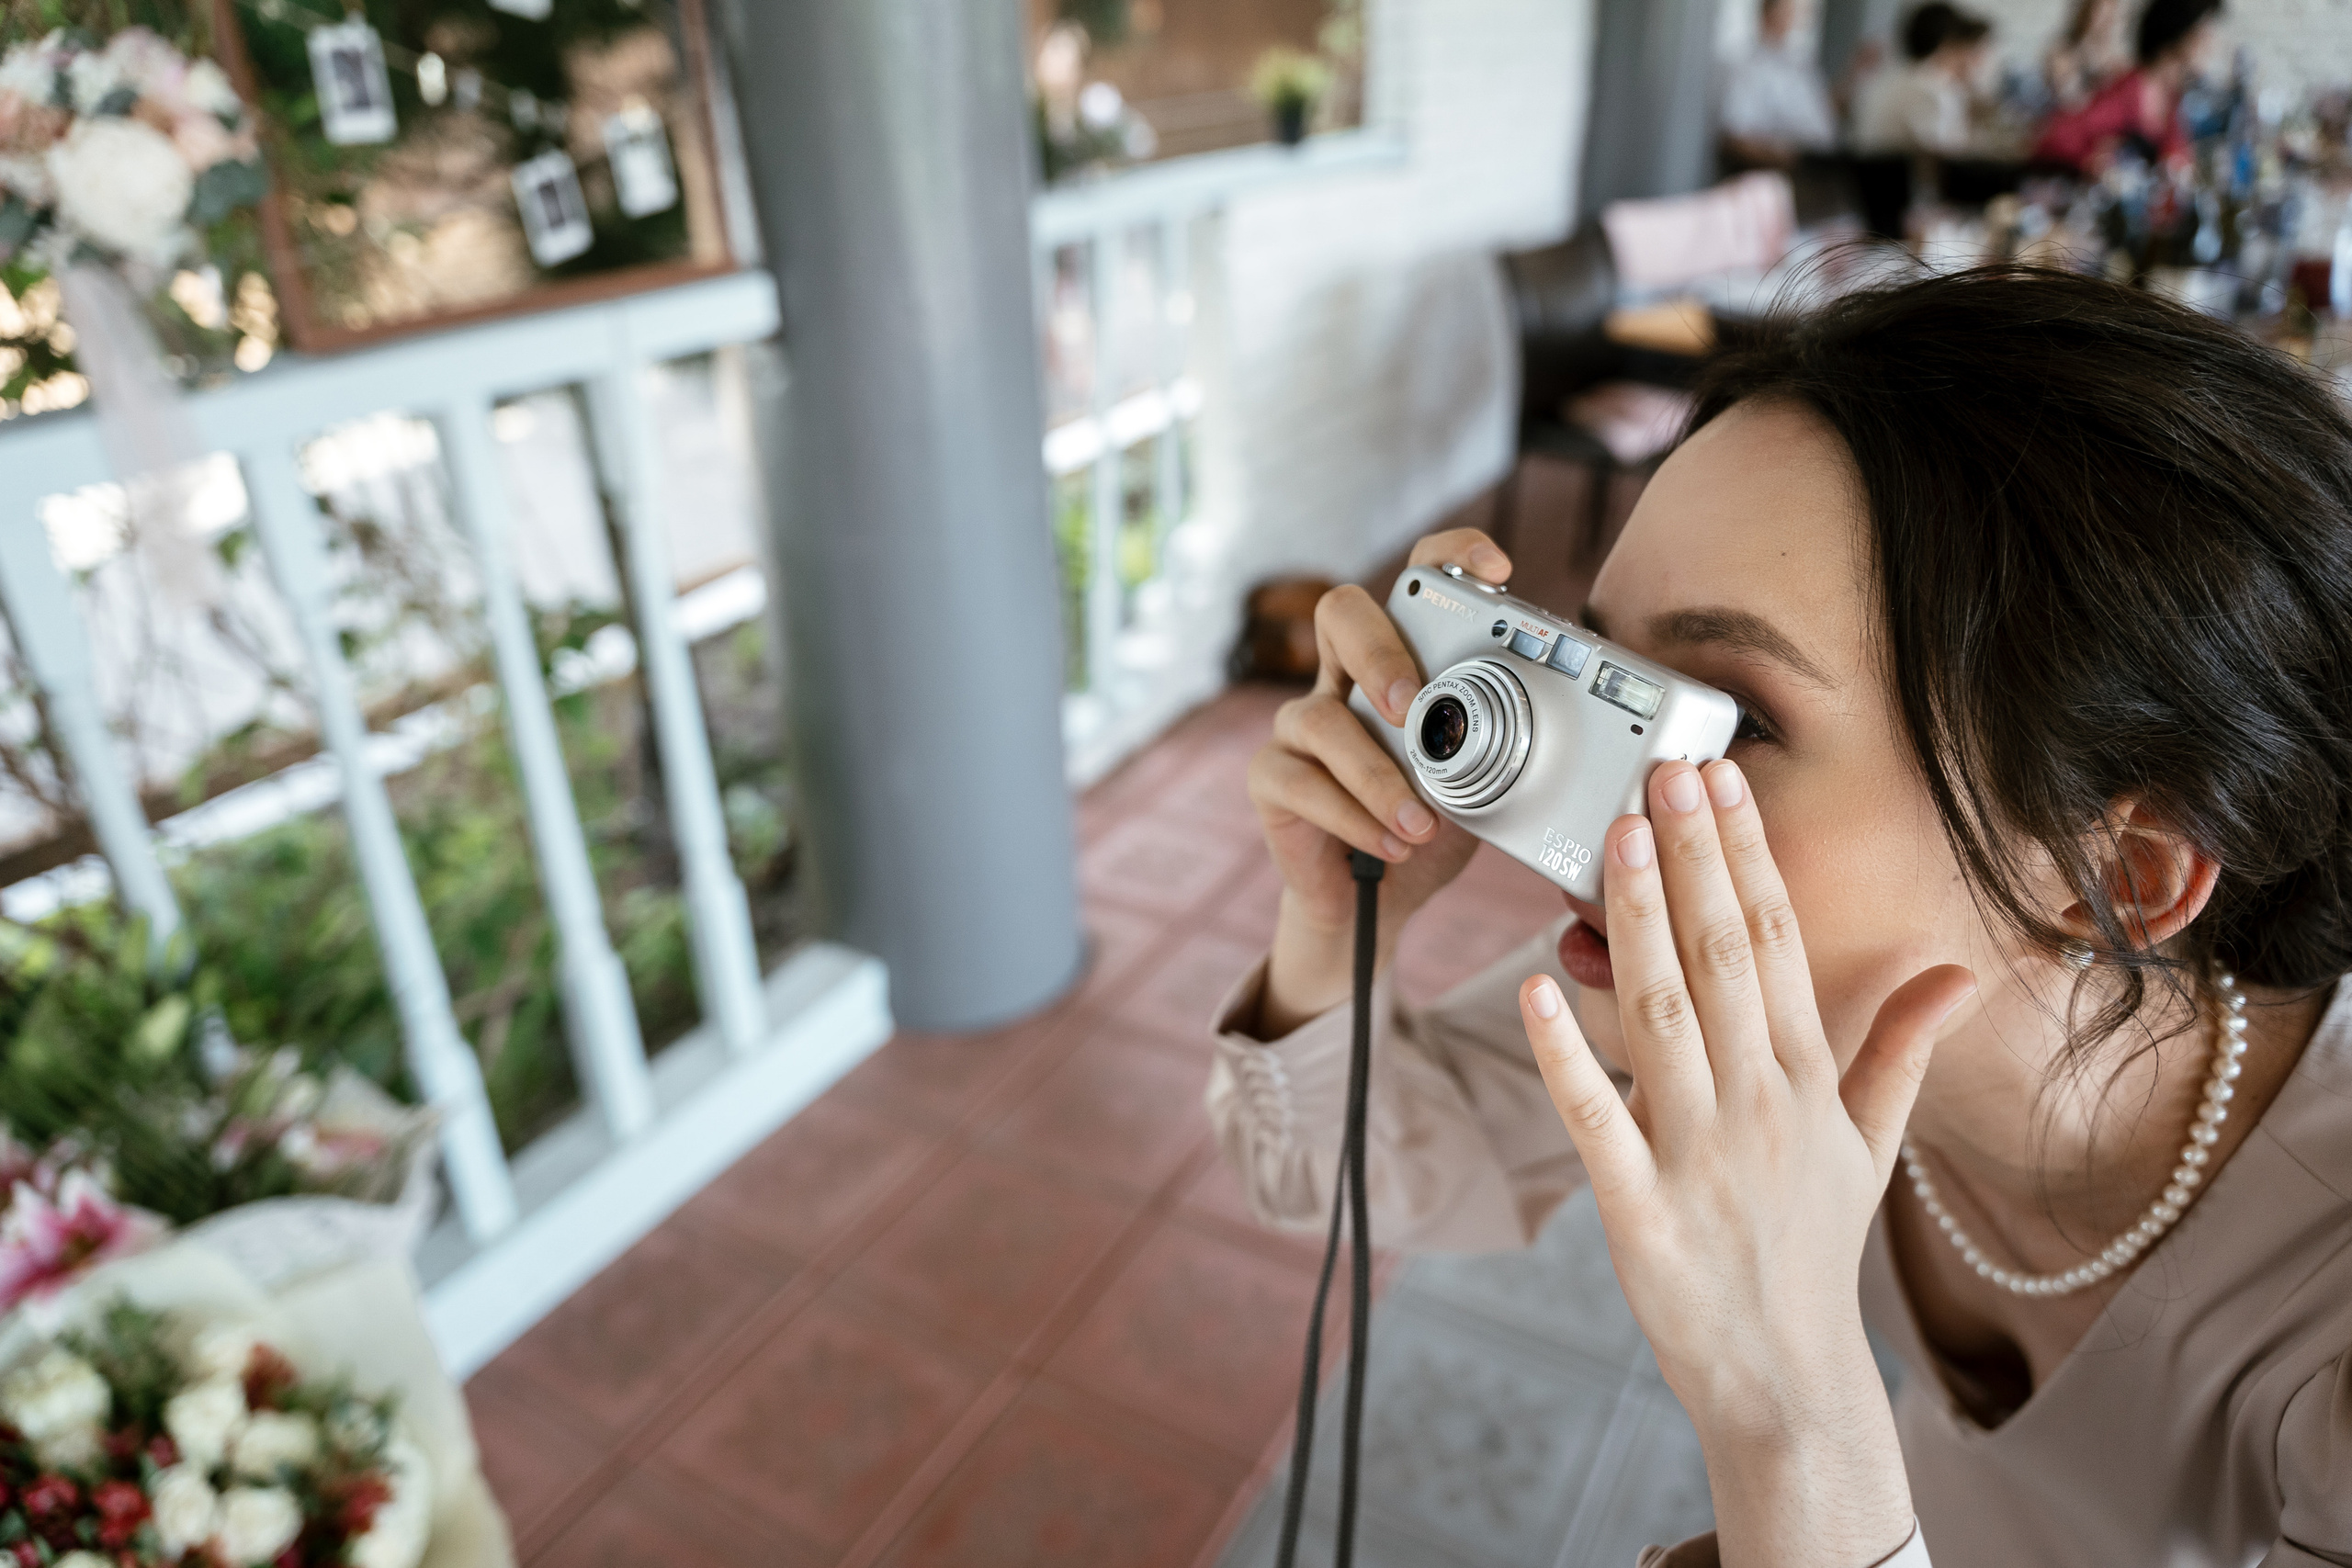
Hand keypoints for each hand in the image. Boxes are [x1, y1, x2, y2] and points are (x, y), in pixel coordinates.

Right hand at [1247, 529, 1504, 1032]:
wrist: (1373, 903)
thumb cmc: (1428, 828)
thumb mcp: (1484, 785)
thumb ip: (1512, 748)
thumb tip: (1610, 736)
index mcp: (1402, 662)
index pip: (1416, 579)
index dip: (1450, 555)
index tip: (1497, 569)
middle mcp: (1345, 678)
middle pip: (1340, 612)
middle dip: (1380, 653)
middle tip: (1412, 707)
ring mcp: (1301, 724)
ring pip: (1322, 718)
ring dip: (1379, 777)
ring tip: (1421, 824)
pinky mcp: (1272, 778)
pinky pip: (1301, 781)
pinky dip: (1353, 816)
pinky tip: (1390, 844)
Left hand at [1515, 758, 1974, 1566]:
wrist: (1787, 1379)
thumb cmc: (1814, 1251)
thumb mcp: (1873, 1148)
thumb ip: (1901, 1049)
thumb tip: (1956, 974)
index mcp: (1807, 1080)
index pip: (1775, 942)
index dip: (1747, 855)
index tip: (1722, 781)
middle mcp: (1758, 1104)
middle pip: (1722, 958)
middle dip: (1694, 857)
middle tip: (1664, 771)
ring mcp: (1699, 1155)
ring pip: (1662, 1016)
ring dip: (1638, 922)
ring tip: (1617, 838)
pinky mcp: (1639, 1209)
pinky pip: (1596, 1119)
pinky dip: (1565, 1055)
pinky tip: (1534, 988)